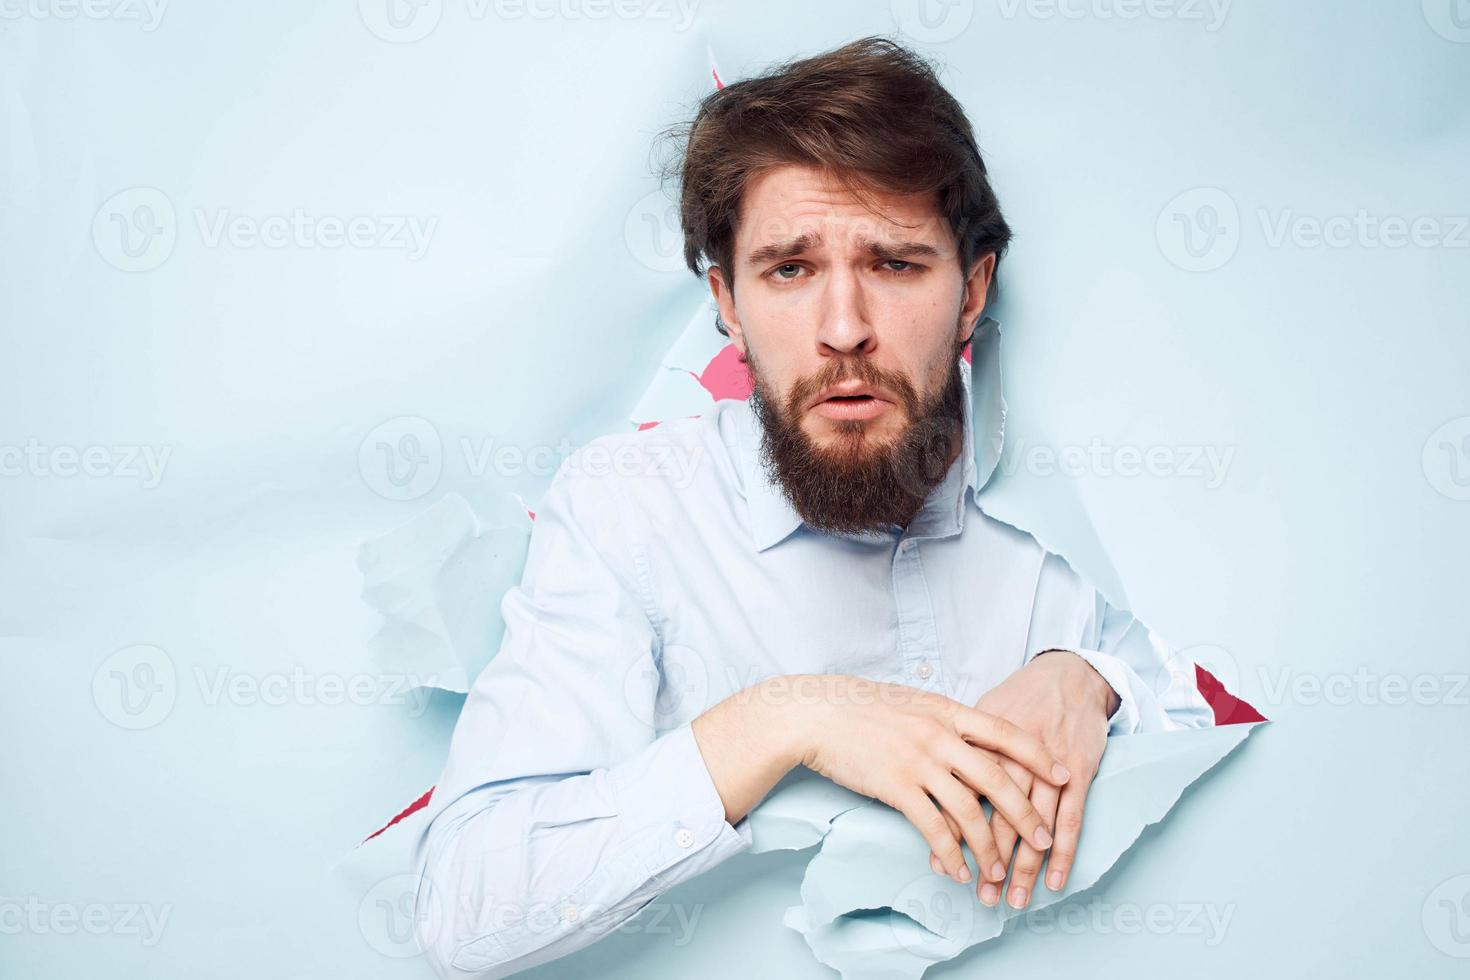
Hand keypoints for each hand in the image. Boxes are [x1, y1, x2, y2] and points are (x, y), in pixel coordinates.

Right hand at [787, 674, 1072, 889]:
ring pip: (968, 811)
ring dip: (988, 847)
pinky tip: (957, 870)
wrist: (818, 713)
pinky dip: (949, 853)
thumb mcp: (913, 702)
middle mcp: (939, 736)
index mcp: (947, 711)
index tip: (1063, 775)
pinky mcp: (896, 786)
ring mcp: (918, 762)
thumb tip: (971, 733)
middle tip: (1044, 841)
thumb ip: (945, 719)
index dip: (1039, 756)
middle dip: (1026, 814)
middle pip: (997, 778)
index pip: (1006, 733)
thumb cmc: (863, 707)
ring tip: (999, 871)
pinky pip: (932, 827)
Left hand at [925, 651, 1114, 907]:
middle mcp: (1011, 755)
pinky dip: (1063, 851)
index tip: (942, 863)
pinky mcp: (1077, 771)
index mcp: (980, 740)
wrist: (1068, 674)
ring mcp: (1047, 765)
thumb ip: (957, 748)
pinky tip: (1055, 879)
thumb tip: (929, 782)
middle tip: (981, 894)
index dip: (952, 832)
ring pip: (1033, 823)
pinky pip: (1071, 817)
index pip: (961, 794)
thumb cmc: (1019, 696)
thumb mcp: (979, 714)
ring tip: (1014, 897)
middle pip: (996, 815)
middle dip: (988, 858)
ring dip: (1024, 865)